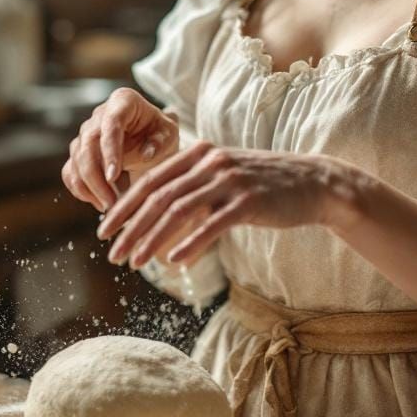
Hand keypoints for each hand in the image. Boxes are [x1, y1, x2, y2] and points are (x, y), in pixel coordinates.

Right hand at [61, 88, 178, 212]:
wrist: (150, 135)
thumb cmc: (160, 131)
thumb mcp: (169, 132)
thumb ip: (160, 141)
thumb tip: (146, 154)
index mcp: (122, 101)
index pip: (111, 124)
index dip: (109, 150)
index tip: (113, 176)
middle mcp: (99, 115)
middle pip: (87, 146)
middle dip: (96, 178)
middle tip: (112, 202)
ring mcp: (86, 134)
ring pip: (76, 161)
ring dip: (89, 188)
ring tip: (110, 206)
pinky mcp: (79, 152)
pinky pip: (70, 172)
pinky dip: (80, 190)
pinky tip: (98, 203)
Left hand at [95, 140, 345, 269]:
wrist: (312, 183)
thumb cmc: (263, 185)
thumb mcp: (224, 177)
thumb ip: (193, 188)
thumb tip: (157, 218)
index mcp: (200, 153)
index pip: (151, 180)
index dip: (124, 206)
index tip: (105, 230)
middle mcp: (211, 162)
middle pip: (159, 196)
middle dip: (130, 227)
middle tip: (112, 254)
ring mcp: (230, 180)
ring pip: (179, 211)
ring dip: (152, 239)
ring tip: (136, 263)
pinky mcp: (249, 201)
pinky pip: (212, 224)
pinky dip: (190, 243)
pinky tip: (174, 262)